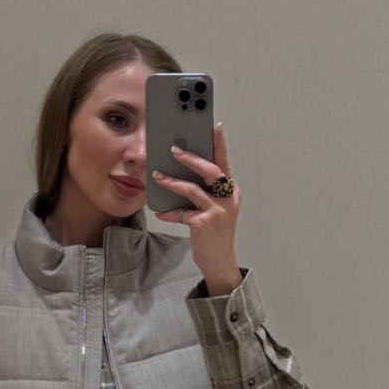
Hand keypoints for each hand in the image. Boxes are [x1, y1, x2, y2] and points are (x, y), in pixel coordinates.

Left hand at [151, 120, 240, 285]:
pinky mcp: (204, 224)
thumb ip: (205, 191)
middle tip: (174, 150)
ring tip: (157, 176)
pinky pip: (182, 213)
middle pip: (210, 171)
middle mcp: (228, 198)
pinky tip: (159, 212)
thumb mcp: (216, 209)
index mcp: (231, 191)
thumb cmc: (215, 234)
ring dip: (172, 182)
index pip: (225, 162)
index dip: (220, 144)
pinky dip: (169, 212)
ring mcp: (217, 211)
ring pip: (192, 189)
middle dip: (191, 158)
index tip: (215, 126)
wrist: (220, 263)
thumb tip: (182, 173)